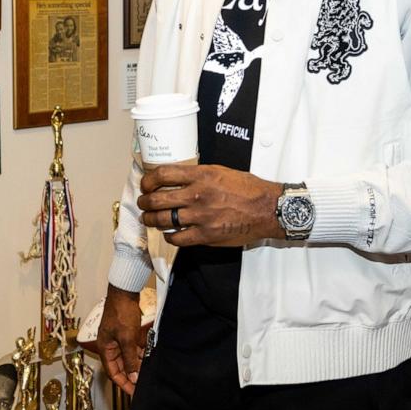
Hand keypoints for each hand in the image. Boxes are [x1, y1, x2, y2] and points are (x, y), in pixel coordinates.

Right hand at [98, 286, 143, 396]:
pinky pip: (133, 348)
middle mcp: (111, 346)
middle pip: (121, 366)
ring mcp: (119, 339)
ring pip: (128, 358)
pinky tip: (148, 358)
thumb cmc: (121, 312)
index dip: (123, 383)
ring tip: (147, 372)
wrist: (125, 292)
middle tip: (143, 384)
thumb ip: (130, 359)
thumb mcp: (127, 339)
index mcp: (105, 348)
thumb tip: (133, 376)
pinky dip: (140, 354)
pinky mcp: (127, 333)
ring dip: (137, 365)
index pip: (113, 373)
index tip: (133, 392)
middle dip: (132, 375)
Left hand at [137, 164, 284, 247]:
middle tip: (144, 203)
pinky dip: (169, 236)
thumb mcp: (221, 171)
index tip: (146, 184)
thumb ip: (198, 175)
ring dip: (152, 219)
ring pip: (163, 219)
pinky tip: (170, 233)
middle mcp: (197, 195)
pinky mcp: (205, 235)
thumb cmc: (248, 189)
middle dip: (145, 202)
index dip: (148, 180)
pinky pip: (178, 238)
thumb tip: (178, 179)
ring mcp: (200, 217)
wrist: (267, 209)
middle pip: (157, 199)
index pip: (162, 174)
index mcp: (201, 176)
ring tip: (150, 219)